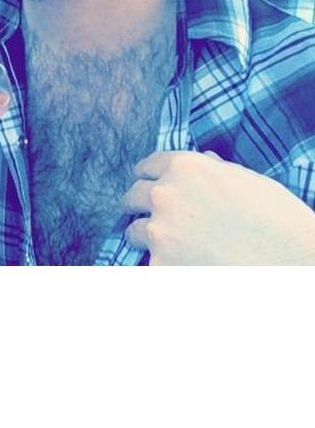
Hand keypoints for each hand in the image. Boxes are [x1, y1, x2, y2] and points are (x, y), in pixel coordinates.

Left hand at [122, 150, 314, 264]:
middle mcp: (164, 194)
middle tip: (157, 219)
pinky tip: (185, 269)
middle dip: (142, 206)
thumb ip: (216, 169)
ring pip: (133, 231)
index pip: (146, 166)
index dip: (149, 178)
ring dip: (148, 237)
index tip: (150, 187)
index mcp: (184, 167)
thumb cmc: (279, 221)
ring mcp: (159, 232)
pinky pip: (149, 264)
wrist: (295, 266)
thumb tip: (204, 158)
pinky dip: (162, 266)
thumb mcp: (248, 181)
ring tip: (171, 247)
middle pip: (132, 196)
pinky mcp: (160, 266)